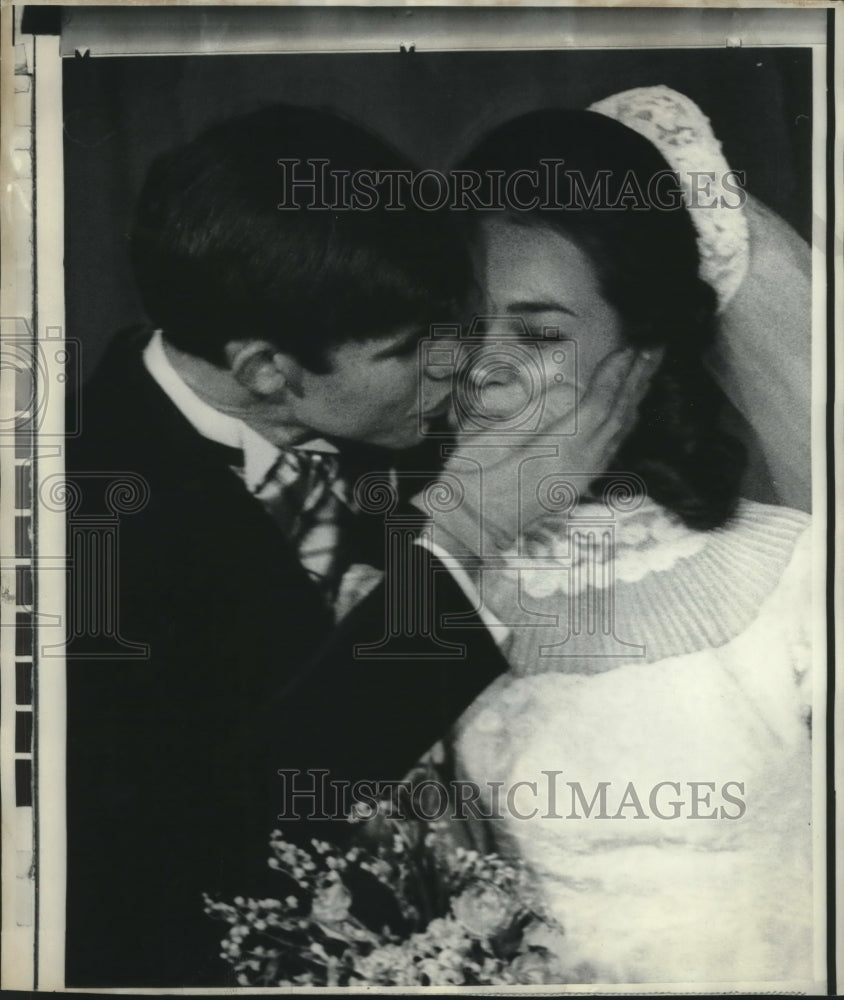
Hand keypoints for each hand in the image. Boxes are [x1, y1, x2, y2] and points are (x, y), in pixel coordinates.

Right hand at [431, 348, 663, 555]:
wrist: (467, 529)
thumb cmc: (470, 482)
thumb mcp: (490, 442)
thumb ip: (533, 414)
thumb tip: (569, 388)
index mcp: (557, 454)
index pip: (597, 407)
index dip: (614, 375)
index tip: (629, 347)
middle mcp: (579, 468)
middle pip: (616, 418)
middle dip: (635, 380)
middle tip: (653, 348)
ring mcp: (579, 479)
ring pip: (618, 433)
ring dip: (633, 399)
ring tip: (646, 370)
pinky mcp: (575, 484)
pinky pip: (610, 449)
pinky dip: (623, 423)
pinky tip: (626, 410)